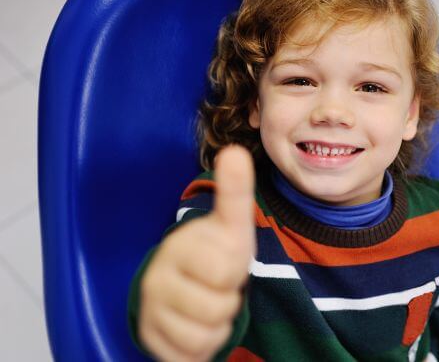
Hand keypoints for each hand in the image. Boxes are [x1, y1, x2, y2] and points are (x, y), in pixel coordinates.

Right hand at [139, 145, 256, 361]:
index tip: (222, 255)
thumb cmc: (212, 253)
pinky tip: (194, 324)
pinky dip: (202, 346)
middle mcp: (157, 276)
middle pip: (219, 306)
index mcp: (180, 246)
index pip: (225, 269)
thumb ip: (234, 192)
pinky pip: (191, 355)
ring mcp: (149, 309)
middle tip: (217, 284)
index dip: (235, 268)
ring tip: (207, 302)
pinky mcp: (148, 338)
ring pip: (206, 334)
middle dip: (228, 298)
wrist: (184, 285)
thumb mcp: (231, 226)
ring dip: (218, 324)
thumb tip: (235, 151)